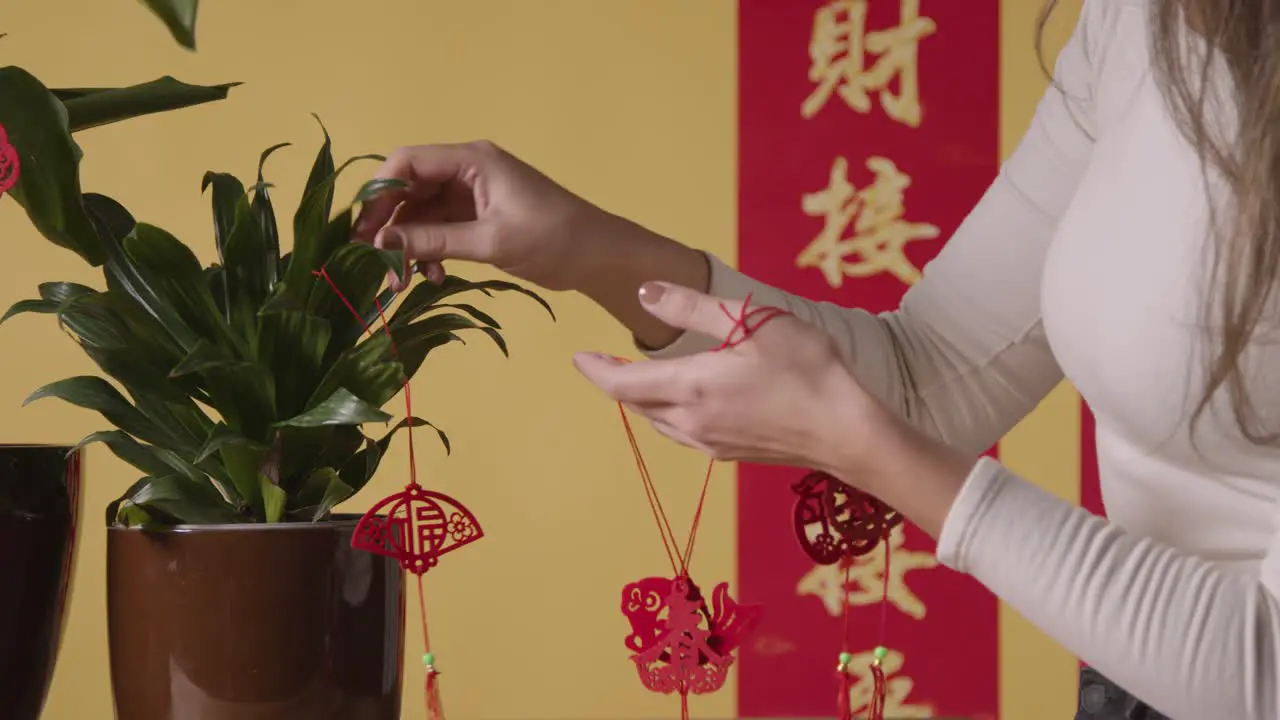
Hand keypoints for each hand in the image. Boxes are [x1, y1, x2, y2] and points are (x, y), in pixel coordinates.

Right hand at [353, 140, 713, 349]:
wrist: (598, 256)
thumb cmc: (553, 239)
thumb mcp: (490, 241)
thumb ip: (434, 239)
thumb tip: (382, 244)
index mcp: (473, 160)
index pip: (407, 162)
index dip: (379, 193)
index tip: (363, 231)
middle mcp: (469, 169)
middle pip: (409, 188)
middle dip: (390, 225)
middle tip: (373, 262)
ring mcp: (474, 194)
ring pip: (422, 213)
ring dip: (410, 243)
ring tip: (404, 279)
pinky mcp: (479, 217)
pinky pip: (441, 229)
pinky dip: (431, 251)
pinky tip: (433, 277)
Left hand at [573, 282, 976, 537]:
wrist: (847, 432)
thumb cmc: (805, 369)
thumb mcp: (750, 322)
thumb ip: (691, 306)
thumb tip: (642, 294)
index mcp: (691, 388)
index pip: (622, 383)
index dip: (595, 370)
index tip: (577, 357)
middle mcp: (691, 422)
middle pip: (636, 404)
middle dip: (615, 383)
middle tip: (601, 363)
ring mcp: (711, 444)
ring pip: (658, 422)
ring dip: (641, 401)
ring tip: (637, 379)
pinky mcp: (731, 454)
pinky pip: (682, 433)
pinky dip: (667, 414)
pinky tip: (683, 403)